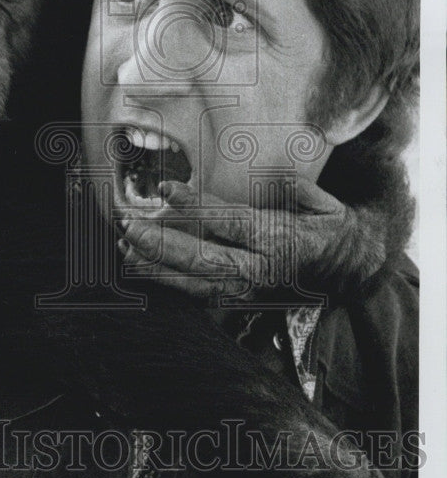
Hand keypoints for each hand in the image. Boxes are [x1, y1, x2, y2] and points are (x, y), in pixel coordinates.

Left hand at [117, 178, 386, 302]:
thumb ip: (298, 190)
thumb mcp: (327, 205)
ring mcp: (249, 289)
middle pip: (205, 259)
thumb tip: (278, 178)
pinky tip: (142, 267)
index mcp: (281, 240)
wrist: (354, 274)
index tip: (165, 188)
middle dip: (164, 245)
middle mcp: (261, 270)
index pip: (231, 221)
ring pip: (195, 282)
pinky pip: (198, 293)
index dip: (197, 205)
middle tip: (130, 227)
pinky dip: (168, 281)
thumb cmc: (333, 231)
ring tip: (124, 249)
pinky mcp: (240, 299)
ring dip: (157, 267)